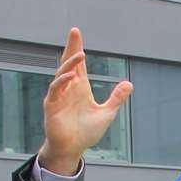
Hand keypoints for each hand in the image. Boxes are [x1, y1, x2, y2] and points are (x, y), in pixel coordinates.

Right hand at [38, 27, 132, 173]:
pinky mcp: (52, 106)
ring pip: (62, 74)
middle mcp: (68, 88)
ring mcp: (58, 96)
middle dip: (72, 48)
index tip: (77, 33)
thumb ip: (116, 98)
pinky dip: (62, 81)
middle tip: (75, 32)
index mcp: (80, 88)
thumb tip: (129, 83)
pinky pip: (55, 90)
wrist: (73, 148)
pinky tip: (71, 75)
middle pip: (68, 63)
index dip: (77, 49)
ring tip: (80, 54)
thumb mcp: (106, 113)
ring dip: (70, 64)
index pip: (79, 64)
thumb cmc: (86, 131)